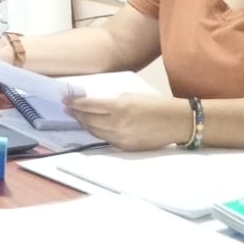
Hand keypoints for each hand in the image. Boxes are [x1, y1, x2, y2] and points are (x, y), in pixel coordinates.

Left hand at [63, 92, 190, 150]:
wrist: (177, 122)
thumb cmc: (156, 105)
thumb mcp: (132, 96)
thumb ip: (112, 103)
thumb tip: (95, 107)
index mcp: (120, 107)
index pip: (90, 106)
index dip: (75, 103)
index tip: (66, 100)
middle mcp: (118, 124)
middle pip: (89, 120)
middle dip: (76, 113)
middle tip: (67, 108)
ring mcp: (120, 138)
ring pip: (95, 131)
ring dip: (84, 123)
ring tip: (76, 117)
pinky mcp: (124, 147)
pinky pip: (105, 139)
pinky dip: (97, 132)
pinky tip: (92, 126)